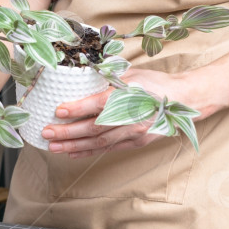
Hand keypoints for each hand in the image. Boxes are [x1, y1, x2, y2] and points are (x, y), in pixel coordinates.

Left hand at [40, 68, 200, 157]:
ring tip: (53, 147)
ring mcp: (133, 133)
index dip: (76, 109)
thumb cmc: (155, 84)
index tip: (58, 111)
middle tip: (46, 133)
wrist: (183, 101)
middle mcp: (129, 118)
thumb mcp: (131, 74)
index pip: (97, 104)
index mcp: (127, 97)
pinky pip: (108, 149)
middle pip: (93, 128)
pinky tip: (73, 153)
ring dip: (74, 146)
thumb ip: (107, 78)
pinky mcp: (136, 143)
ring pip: (98, 142)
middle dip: (67, 132)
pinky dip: (89, 152)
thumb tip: (80, 76)